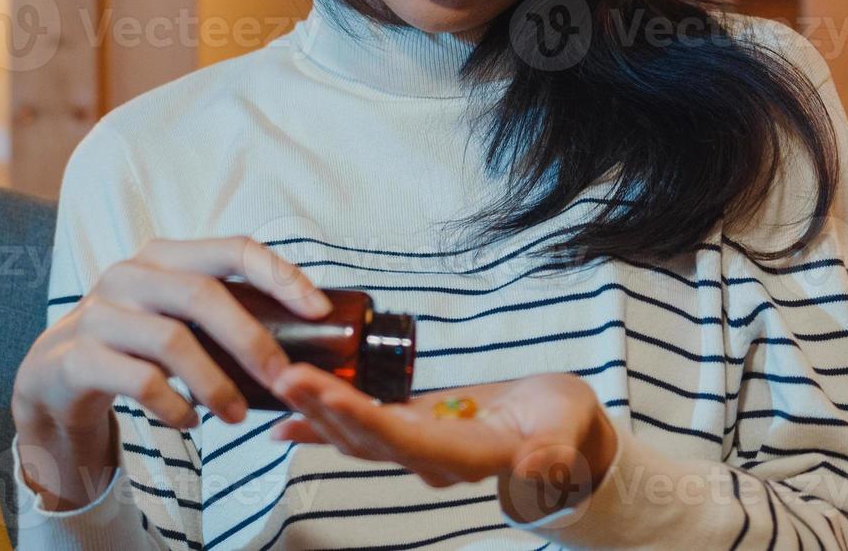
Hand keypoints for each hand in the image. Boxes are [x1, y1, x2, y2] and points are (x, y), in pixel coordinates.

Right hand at [11, 236, 330, 509]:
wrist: (55, 376)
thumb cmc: (135, 345)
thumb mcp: (176, 316)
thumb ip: (223, 315)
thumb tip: (304, 338)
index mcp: (166, 256)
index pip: (233, 248)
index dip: (280, 275)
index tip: (318, 311)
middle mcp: (131, 274)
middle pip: (204, 296)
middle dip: (252, 341)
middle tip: (282, 380)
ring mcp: (100, 313)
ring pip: (173, 341)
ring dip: (215, 384)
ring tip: (237, 416)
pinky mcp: (78, 356)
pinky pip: (139, 381)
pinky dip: (174, 405)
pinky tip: (189, 422)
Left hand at [268, 366, 617, 521]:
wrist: (561, 429)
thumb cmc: (566, 423)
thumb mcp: (568, 430)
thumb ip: (553, 453)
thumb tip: (539, 470)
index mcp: (468, 456)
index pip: (407, 442)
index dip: (364, 421)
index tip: (328, 396)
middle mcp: (433, 459)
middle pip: (368, 440)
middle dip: (324, 410)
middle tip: (285, 377)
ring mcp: (418, 447)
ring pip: (356, 435)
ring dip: (316, 410)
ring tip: (279, 382)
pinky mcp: (412, 429)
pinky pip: (360, 427)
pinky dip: (323, 417)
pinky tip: (288, 410)